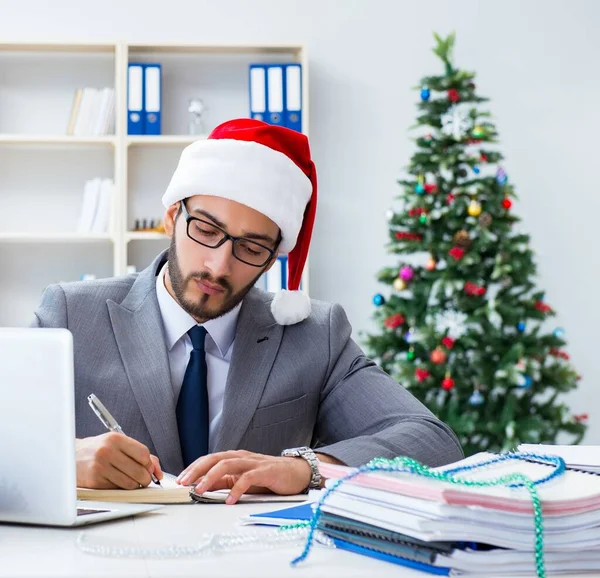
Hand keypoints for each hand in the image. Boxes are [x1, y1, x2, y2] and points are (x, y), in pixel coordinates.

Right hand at [76, 432, 162, 489]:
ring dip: (134, 485)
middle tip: (143, 478)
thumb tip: (157, 470)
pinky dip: (121, 488)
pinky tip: (116, 481)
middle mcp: (108, 451)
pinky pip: (117, 489)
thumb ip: (139, 453)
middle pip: (139, 471)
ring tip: (130, 480)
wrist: (70, 456)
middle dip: (145, 478)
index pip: (143, 454)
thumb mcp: (117, 444)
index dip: (149, 464)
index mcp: (115, 439)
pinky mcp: (95, 481)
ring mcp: (100, 467)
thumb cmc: (97, 449)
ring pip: (130, 483)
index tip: (148, 468)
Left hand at [176, 450, 311, 503]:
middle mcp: (242, 457)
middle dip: (197, 470)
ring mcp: (253, 463)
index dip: (193, 468)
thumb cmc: (270, 476)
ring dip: (211, 476)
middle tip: (184, 482)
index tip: (179, 480)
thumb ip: (225, 482)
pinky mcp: (266, 471)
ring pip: (228, 464)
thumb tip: (203, 487)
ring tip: (199, 489)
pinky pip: (248, 478)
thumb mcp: (243, 479)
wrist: (297, 472)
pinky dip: (237, 489)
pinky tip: (230, 500)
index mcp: (235, 458)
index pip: (209, 459)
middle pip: (215, 458)